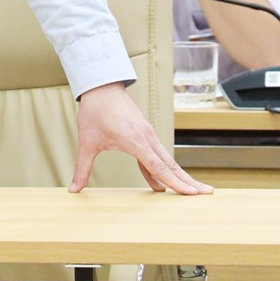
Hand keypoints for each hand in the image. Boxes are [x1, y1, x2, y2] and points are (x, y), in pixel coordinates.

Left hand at [70, 83, 212, 194]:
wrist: (101, 87)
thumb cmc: (94, 112)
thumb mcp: (86, 142)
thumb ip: (82, 168)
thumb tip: (73, 189)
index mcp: (136, 141)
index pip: (159, 167)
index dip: (174, 183)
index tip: (191, 193)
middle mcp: (146, 138)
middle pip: (170, 164)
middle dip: (188, 181)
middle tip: (206, 194)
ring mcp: (147, 135)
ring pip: (166, 159)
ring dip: (179, 175)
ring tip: (193, 190)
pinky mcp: (143, 133)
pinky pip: (156, 154)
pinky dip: (162, 169)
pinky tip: (159, 183)